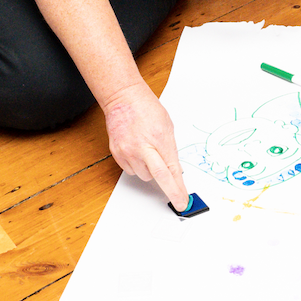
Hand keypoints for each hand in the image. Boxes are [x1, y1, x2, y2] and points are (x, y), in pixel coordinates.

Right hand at [100, 81, 187, 210]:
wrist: (124, 99)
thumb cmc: (147, 109)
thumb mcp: (167, 127)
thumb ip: (170, 149)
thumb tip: (175, 169)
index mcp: (160, 140)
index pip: (171, 172)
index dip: (178, 189)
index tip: (183, 201)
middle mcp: (142, 149)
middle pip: (157, 178)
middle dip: (170, 190)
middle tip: (178, 199)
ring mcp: (128, 152)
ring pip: (144, 175)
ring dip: (151, 171)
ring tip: (151, 154)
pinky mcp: (117, 154)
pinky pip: (130, 170)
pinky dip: (137, 166)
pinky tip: (139, 152)